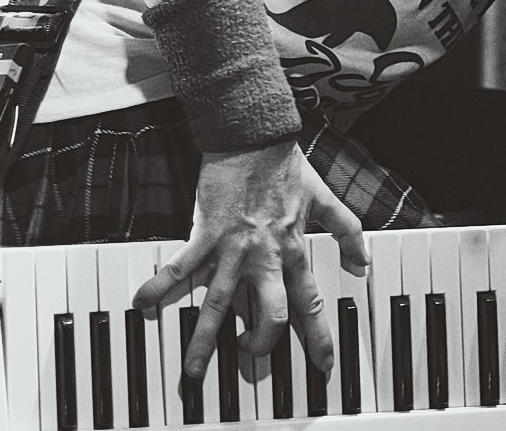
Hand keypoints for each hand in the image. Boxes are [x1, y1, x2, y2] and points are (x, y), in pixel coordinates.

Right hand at [131, 138, 368, 379]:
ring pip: (221, 304)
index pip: (311, 303)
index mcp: (293, 249)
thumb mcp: (324, 198)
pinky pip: (182, 266)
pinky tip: (142, 304)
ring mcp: (233, 249)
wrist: (253, 137)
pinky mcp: (205, 234)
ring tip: (193, 368)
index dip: (320, 337)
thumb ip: (346, 230)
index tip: (323, 365)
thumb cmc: (285, 166)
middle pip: (269, 314)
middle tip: (248, 358)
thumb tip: (363, 260)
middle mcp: (265, 256)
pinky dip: (161, 285)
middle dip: (260, 345)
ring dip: (205, 339)